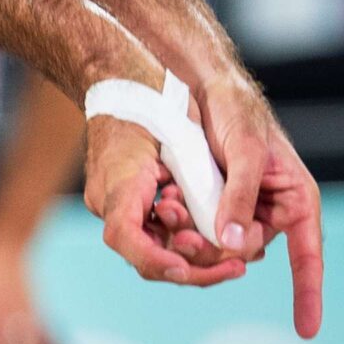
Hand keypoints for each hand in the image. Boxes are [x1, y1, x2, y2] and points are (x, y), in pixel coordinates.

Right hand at [82, 114, 247, 290]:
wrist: (119, 75)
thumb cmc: (153, 98)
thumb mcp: (187, 140)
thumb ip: (204, 191)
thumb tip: (227, 239)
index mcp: (117, 183)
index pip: (126, 238)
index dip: (159, 260)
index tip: (191, 268)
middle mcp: (107, 199)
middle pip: (143, 255)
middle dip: (192, 266)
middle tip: (236, 266)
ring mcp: (112, 201)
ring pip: (151, 247)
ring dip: (192, 252)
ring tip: (229, 246)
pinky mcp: (125, 200)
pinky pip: (152, 232)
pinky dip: (182, 236)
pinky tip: (208, 227)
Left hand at [194, 74, 324, 338]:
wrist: (201, 87)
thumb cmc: (237, 112)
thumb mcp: (246, 152)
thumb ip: (240, 198)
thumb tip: (232, 246)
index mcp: (295, 201)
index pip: (308, 256)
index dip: (308, 293)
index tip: (307, 329)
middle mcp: (269, 212)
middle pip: (246, 254)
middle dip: (216, 250)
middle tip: (181, 234)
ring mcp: (238, 211)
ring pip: (217, 246)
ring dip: (192, 237)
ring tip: (169, 210)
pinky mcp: (209, 206)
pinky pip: (197, 229)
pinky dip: (181, 223)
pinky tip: (166, 206)